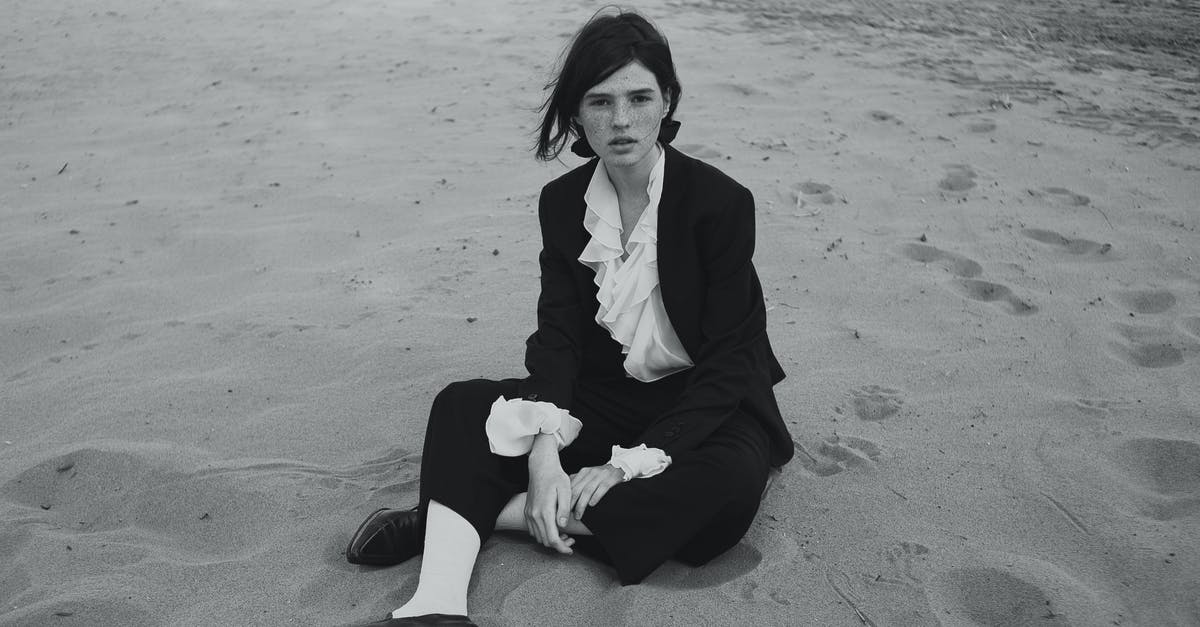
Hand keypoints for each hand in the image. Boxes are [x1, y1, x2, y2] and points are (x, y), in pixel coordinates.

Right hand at [526, 435, 573, 553]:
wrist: (541, 468)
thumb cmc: (556, 477)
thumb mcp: (565, 491)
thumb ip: (563, 509)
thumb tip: (562, 525)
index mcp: (545, 511)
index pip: (552, 538)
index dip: (562, 548)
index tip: (570, 550)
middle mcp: (534, 514)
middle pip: (545, 541)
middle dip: (558, 545)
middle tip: (571, 541)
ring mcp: (529, 514)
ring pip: (539, 537)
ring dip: (550, 540)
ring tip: (564, 535)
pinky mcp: (527, 512)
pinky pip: (534, 530)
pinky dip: (543, 534)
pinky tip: (553, 528)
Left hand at [569, 464, 624, 520]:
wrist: (620, 467)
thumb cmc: (601, 475)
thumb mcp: (588, 475)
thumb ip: (577, 481)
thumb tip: (564, 494)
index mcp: (583, 472)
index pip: (570, 486)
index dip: (564, 499)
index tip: (560, 510)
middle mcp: (591, 473)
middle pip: (577, 489)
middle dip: (570, 504)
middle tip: (566, 516)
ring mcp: (601, 476)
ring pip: (587, 491)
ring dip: (581, 504)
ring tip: (578, 515)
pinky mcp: (611, 479)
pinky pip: (602, 488)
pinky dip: (596, 497)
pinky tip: (592, 505)